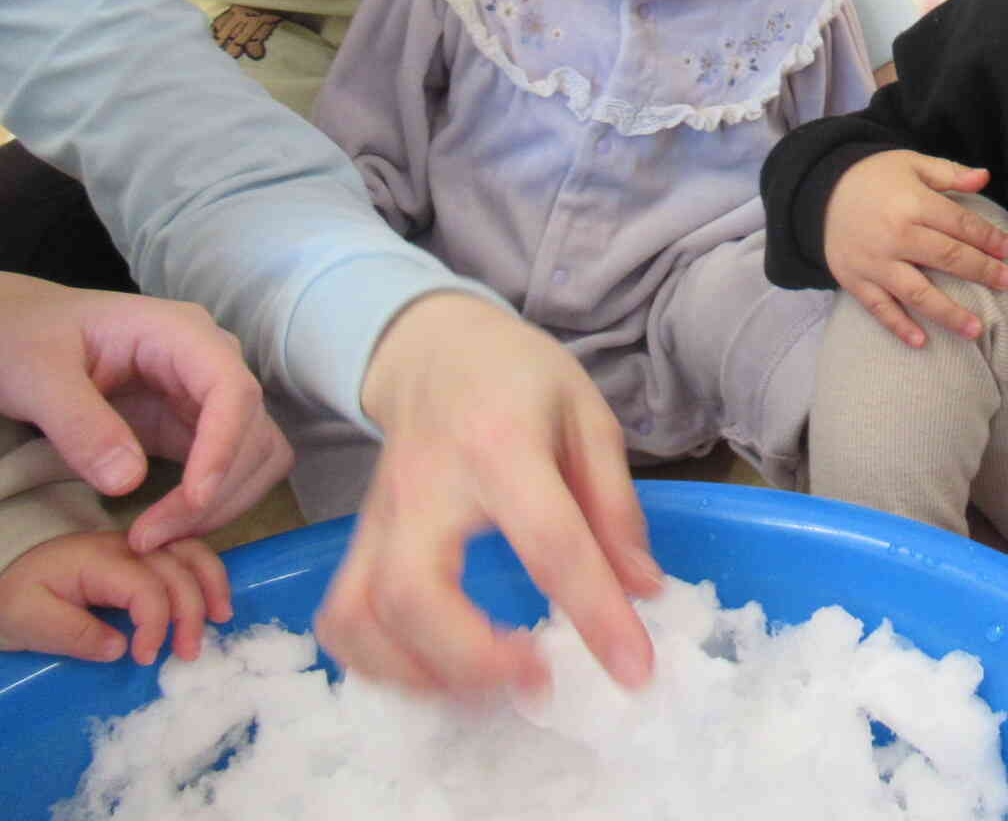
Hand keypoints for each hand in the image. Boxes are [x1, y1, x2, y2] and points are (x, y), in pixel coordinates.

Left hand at [0, 275, 293, 553]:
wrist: (22, 333)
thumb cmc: (27, 340)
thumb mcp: (38, 375)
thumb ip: (79, 424)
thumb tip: (128, 482)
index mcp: (181, 334)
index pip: (232, 390)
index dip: (224, 447)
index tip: (193, 500)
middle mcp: (212, 362)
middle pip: (253, 431)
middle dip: (215, 491)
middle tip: (150, 539)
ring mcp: (208, 396)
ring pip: (257, 454)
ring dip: (224, 502)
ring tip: (160, 538)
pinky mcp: (197, 426)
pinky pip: (233, 468)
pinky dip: (216, 502)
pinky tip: (170, 524)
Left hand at [0, 531, 229, 663]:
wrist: (6, 583)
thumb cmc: (17, 603)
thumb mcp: (28, 622)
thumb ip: (72, 634)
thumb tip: (120, 648)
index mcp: (97, 560)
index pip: (146, 586)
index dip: (156, 624)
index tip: (146, 659)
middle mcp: (126, 546)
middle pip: (178, 568)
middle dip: (191, 611)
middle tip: (188, 653)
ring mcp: (138, 547)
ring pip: (192, 552)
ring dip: (212, 584)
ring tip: (221, 618)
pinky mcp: (144, 555)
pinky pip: (187, 554)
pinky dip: (207, 575)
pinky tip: (213, 600)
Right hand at [314, 292, 663, 699]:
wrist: (432, 344)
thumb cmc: (519, 378)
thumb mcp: (588, 415)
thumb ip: (615, 504)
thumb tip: (642, 589)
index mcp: (501, 444)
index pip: (548, 541)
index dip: (594, 612)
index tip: (632, 670)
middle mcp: (426, 487)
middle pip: (414, 592)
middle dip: (471, 658)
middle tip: (536, 681)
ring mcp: (379, 517)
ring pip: (362, 615)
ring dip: (421, 674)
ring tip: (489, 687)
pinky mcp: (356, 540)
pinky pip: (342, 617)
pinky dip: (378, 663)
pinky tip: (434, 670)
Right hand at [822, 151, 1007, 346]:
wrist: (818, 193)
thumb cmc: (872, 176)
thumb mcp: (910, 163)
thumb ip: (948, 173)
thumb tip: (985, 177)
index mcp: (912, 203)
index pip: (960, 224)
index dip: (988, 238)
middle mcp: (895, 235)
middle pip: (947, 258)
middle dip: (981, 271)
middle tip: (1007, 282)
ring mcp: (875, 262)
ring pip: (918, 292)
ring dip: (948, 313)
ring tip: (976, 329)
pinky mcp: (856, 280)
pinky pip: (880, 308)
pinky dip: (899, 326)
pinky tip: (922, 341)